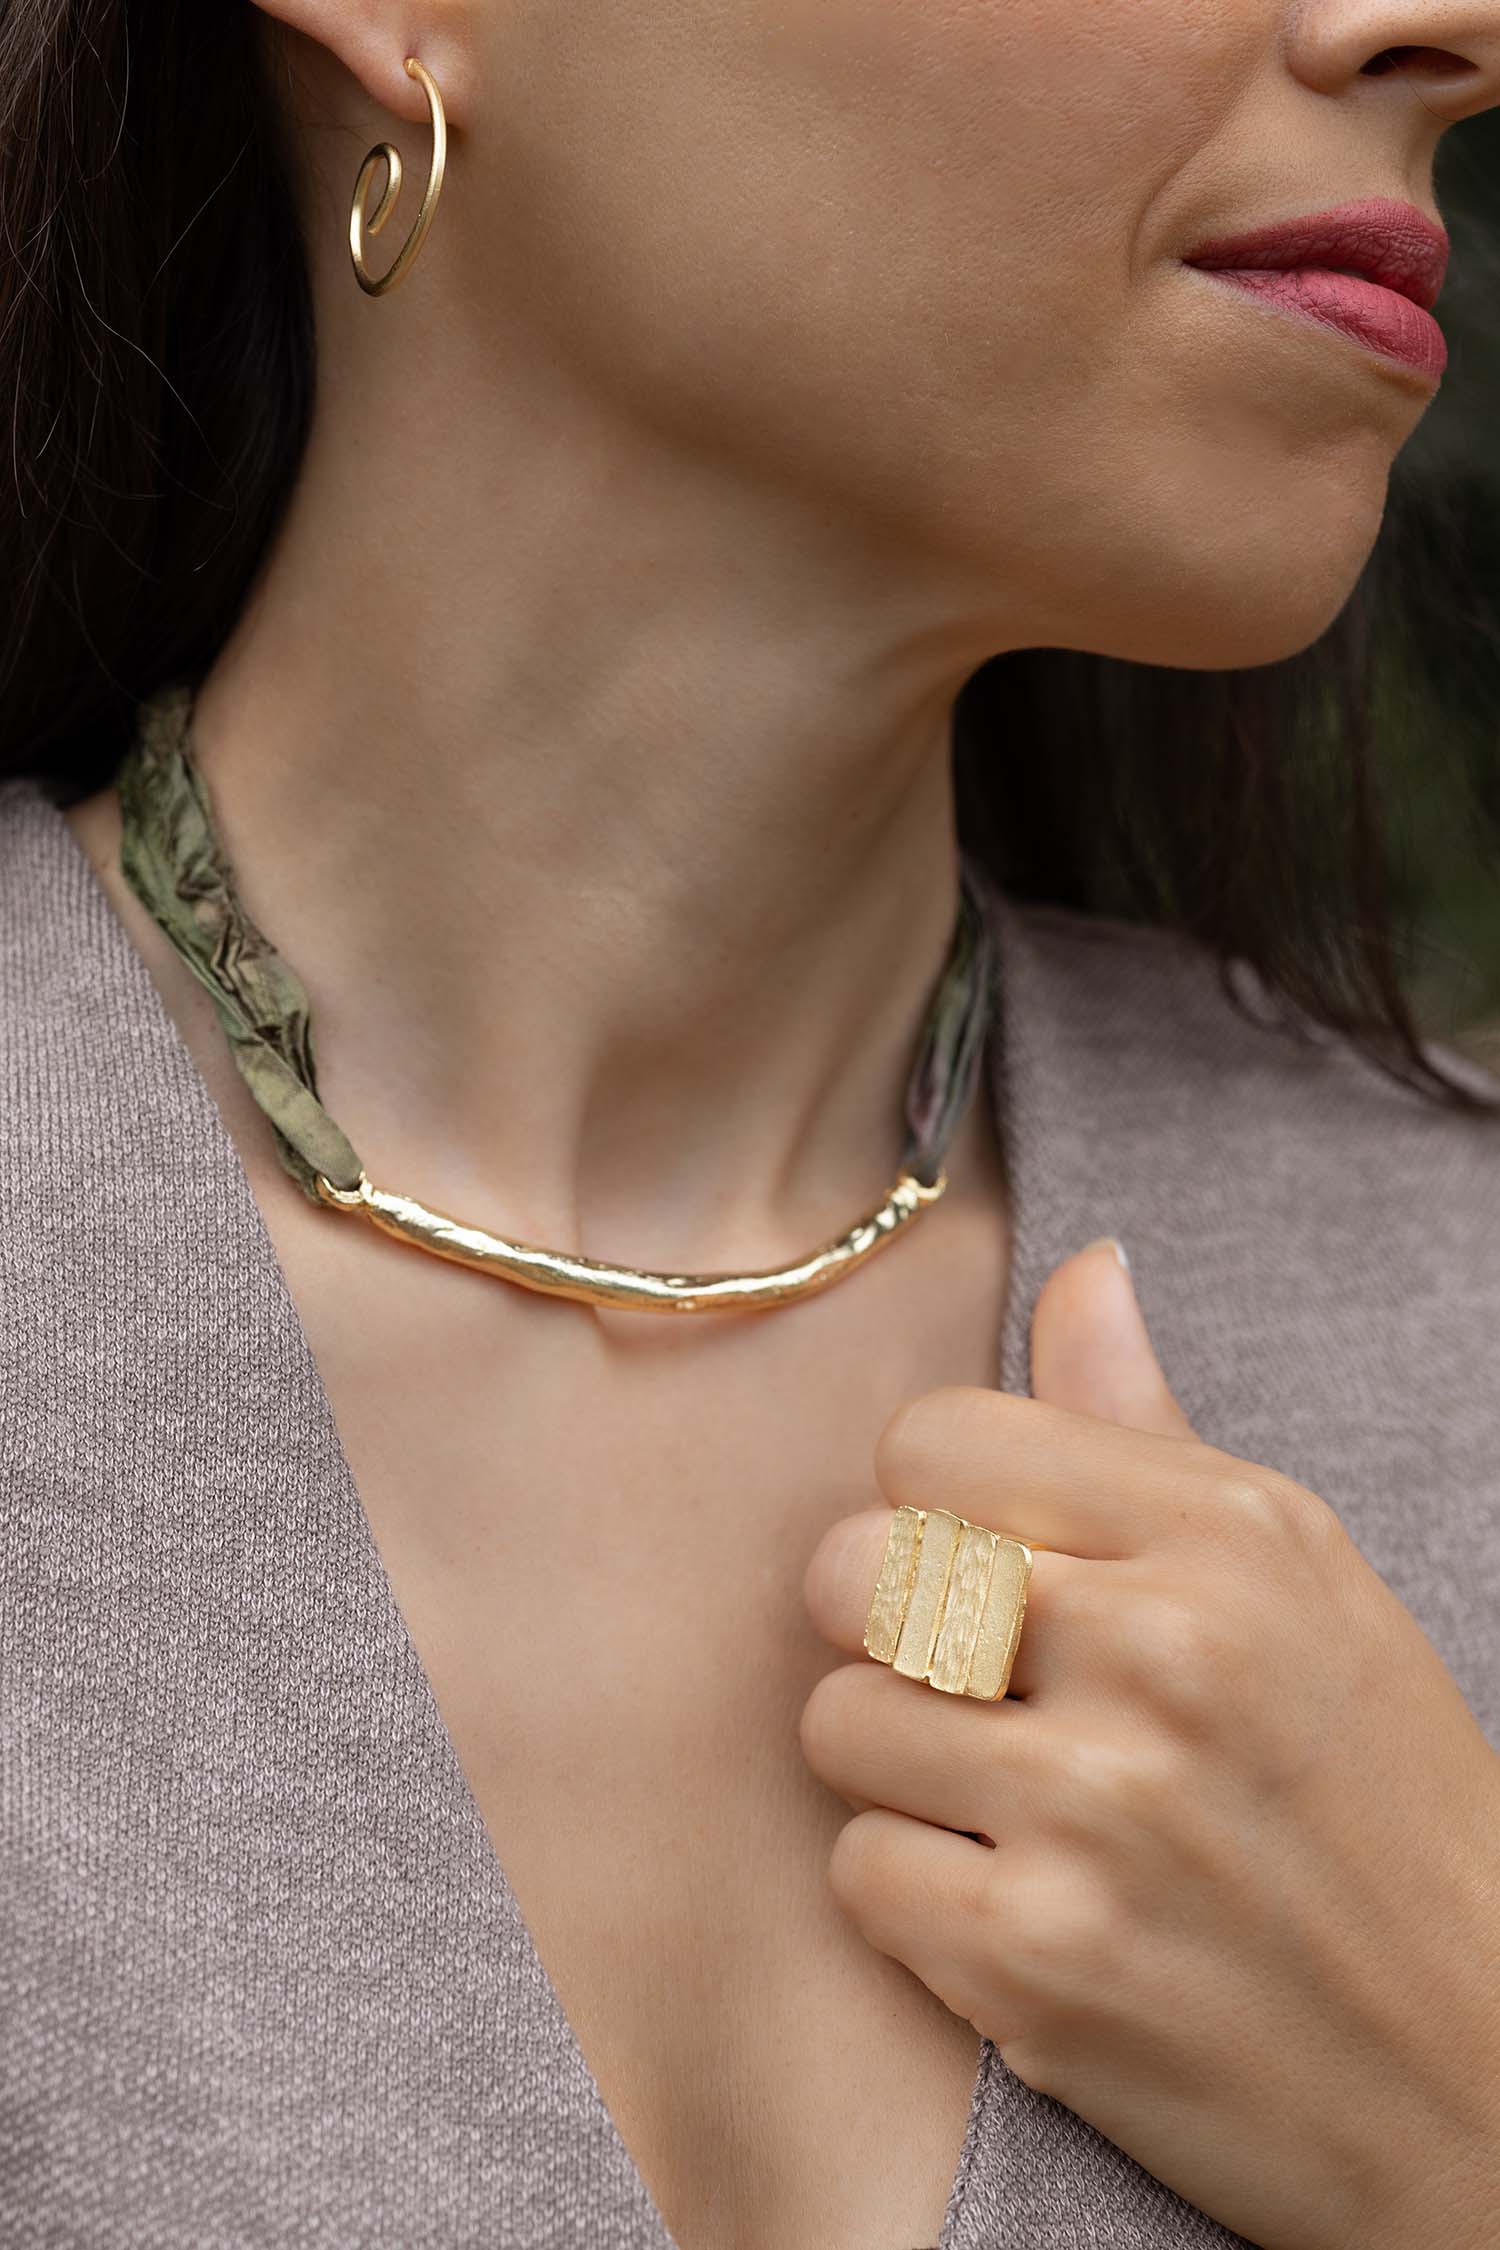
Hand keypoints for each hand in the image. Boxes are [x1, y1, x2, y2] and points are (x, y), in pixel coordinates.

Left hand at [799, 1237, 1499, 2249]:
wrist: (1480, 2072)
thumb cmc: (1379, 1801)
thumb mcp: (1302, 1578)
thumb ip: (1151, 1428)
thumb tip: (1082, 1269)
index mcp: (1222, 1533)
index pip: (928, 1438)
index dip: (936, 1506)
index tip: (990, 1568)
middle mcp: (1158, 1652)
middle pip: (852, 1567)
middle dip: (889, 1632)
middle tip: (978, 1690)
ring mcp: (1094, 1812)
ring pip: (834, 1722)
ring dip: (897, 1774)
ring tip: (1006, 1803)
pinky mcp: (1038, 1963)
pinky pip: (857, 1873)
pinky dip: (917, 1899)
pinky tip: (1017, 1902)